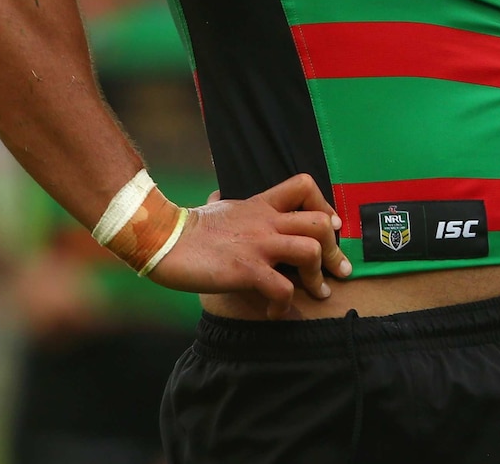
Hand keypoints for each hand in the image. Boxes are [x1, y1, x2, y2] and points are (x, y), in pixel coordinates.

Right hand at [145, 173, 350, 318]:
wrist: (163, 238)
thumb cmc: (188, 227)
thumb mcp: (214, 207)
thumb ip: (225, 203)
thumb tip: (217, 198)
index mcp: (261, 205)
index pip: (304, 186)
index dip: (325, 206)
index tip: (331, 228)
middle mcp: (266, 222)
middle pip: (320, 222)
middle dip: (334, 250)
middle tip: (336, 271)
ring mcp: (258, 245)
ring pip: (310, 250)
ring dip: (317, 277)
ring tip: (314, 293)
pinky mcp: (247, 270)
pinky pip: (283, 289)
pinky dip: (286, 306)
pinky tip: (276, 313)